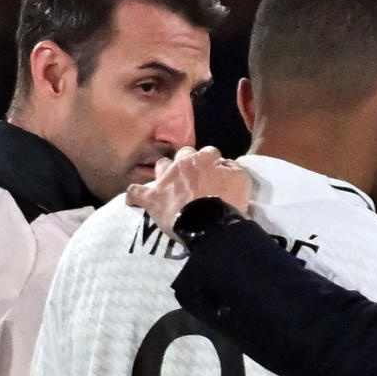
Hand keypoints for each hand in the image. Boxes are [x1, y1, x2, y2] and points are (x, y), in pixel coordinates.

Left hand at [133, 147, 252, 235]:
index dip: (213, 163)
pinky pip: (136, 192)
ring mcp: (165, 179)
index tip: (216, 173)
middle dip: (188, 162)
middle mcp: (182, 163)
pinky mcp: (152, 198)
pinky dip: (135, 195)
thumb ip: (232, 168)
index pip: (209, 152)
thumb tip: (224, 164)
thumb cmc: (228, 202)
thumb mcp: (242, 180)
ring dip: (165, 172)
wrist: (209, 223)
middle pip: (184, 154)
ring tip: (170, 182)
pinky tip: (134, 199)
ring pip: (161, 166)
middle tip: (194, 177)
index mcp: (204, 158)